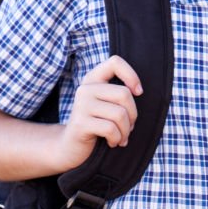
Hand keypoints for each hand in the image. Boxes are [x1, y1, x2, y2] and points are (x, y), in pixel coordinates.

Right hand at [55, 55, 141, 170]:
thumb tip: (138, 90)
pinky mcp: (81, 123)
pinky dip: (117, 139)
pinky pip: (111, 129)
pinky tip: (113, 142)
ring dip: (126, 131)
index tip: (138, 92)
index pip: (115, 62)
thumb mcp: (105, 103)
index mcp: (93, 79)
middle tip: (128, 126)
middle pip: (124, 94)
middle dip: (133, 115)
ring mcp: (81, 105)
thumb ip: (117, 93)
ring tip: (121, 137)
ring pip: (120, 114)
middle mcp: (86, 88)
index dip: (131, 75)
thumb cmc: (95, 124)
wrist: (69, 146)